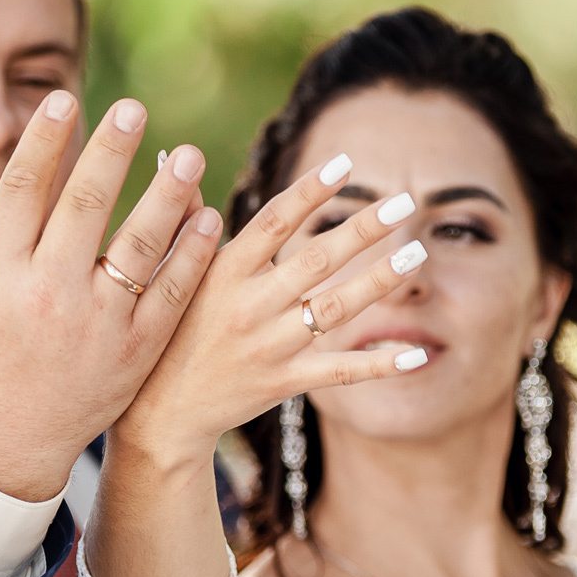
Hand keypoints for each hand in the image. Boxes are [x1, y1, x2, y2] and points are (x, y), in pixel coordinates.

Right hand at [0, 92, 221, 500]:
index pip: (22, 193)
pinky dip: (191, 257)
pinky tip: (208, 217)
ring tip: (190, 153)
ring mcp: (96, 325)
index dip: (43, 144)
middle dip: (110, 154)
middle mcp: (46, 295)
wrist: (3, 446)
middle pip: (84, 209)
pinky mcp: (135, 351)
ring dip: (167, 198)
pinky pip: (170, 295)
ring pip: (137, 249)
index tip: (63, 99)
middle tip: (134, 108)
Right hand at [113, 150, 428, 470]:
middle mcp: (250, 305)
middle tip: (404, 201)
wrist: (159, 412)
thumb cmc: (163, 331)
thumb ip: (184, 221)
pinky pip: (340, 371)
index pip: (274, 222)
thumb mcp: (164, 274)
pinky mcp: (284, 383)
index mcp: (222, 272)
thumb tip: (184, 164)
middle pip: (317, 259)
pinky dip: (380, 363)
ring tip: (418, 255)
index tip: (345, 163)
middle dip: (364, 228)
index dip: (311, 191)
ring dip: (380, 280)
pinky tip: (418, 354)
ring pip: (336, 308)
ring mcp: (270, 346)